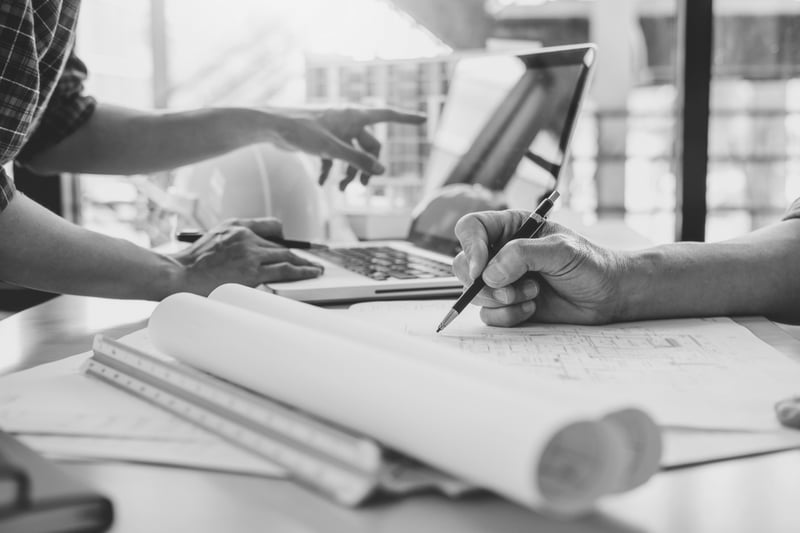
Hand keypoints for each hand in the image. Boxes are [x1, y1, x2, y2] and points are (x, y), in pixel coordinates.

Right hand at [171, 218, 323, 294]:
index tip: (292, 246)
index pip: (271, 226)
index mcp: (237, 226)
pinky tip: (310, 274)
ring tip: (316, 270)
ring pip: (286, 256)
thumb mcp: (213, 238)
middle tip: (312, 262)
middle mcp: (246, 236)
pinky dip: (301, 272)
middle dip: (298, 255)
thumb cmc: (192, 262)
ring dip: (304, 263)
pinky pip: (283, 270)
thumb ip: (234, 238)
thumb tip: (254, 247)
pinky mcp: (252, 272)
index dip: (284, 238)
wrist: (178, 274)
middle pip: (281, 245)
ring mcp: (250, 254)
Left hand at [270, 107, 425, 189]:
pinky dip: (331, 171)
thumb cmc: (301, 131)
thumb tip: (381, 172)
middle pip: (370, 145)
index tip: (424, 119)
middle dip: (368, 166)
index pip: (387, 115)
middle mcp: (347, 121)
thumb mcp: (332, 149)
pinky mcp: (322, 140)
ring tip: (341, 189)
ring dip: (350, 172)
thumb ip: (358, 160)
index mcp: (354, 115)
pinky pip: (335, 158)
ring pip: (352, 154)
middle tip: (362, 186)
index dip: (406, 118)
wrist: (271, 126)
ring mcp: (335, 131)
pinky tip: (323, 184)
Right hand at [452, 210, 625, 325]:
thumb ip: (522, 254)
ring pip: (474, 293)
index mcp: (511, 227)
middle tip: (509, 290)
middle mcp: (501, 253)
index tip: (480, 270)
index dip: (470, 247)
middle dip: (483, 283)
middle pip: (463, 264)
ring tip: (534, 293)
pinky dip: (508, 316)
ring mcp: (502, 281)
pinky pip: (489, 315)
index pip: (471, 228)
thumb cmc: (590, 264)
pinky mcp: (508, 305)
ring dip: (502, 299)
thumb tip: (488, 274)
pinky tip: (533, 308)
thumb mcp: (560, 250)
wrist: (609, 295)